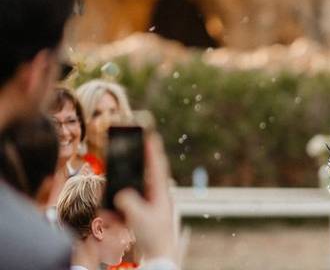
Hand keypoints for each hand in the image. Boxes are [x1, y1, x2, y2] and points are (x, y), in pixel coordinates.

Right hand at [113, 133, 177, 261]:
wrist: (158, 254)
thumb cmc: (154, 235)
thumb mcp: (140, 218)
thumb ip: (129, 203)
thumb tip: (120, 194)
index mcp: (160, 192)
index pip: (156, 166)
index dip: (152, 150)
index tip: (149, 134)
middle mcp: (156, 194)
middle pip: (145, 172)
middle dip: (137, 160)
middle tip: (132, 145)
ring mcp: (148, 203)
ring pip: (134, 187)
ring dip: (124, 183)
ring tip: (119, 172)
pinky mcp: (140, 212)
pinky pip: (126, 202)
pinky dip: (117, 204)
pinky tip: (109, 208)